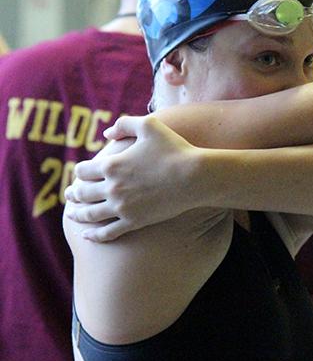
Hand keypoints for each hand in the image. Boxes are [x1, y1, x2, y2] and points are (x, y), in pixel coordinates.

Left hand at [64, 115, 204, 241]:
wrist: (195, 177)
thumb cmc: (174, 148)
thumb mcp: (148, 125)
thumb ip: (123, 125)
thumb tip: (106, 135)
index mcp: (111, 165)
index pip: (82, 171)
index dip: (79, 172)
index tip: (80, 173)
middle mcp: (112, 188)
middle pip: (82, 193)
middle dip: (73, 194)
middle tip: (69, 196)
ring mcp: (123, 207)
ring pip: (90, 214)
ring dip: (78, 214)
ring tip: (73, 215)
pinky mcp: (135, 222)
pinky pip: (108, 233)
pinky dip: (94, 235)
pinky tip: (87, 236)